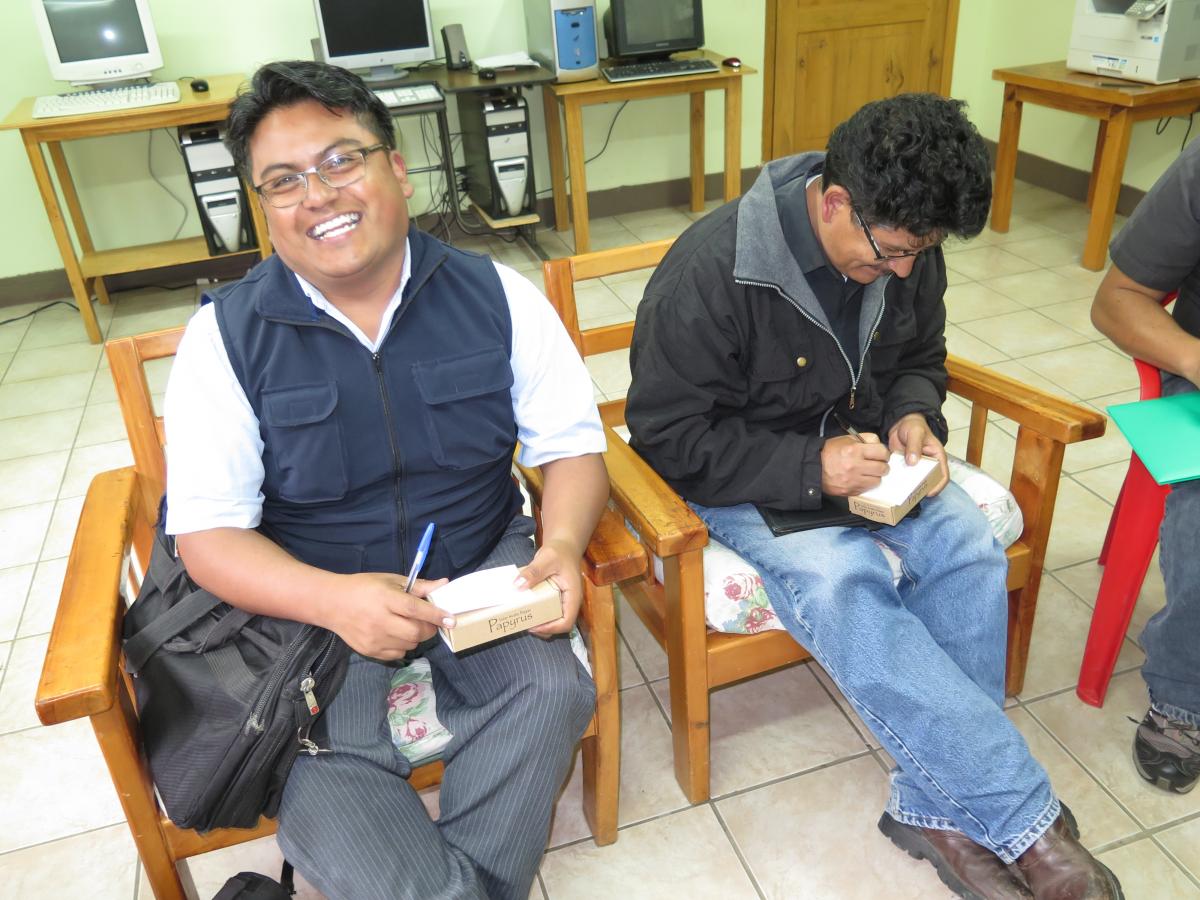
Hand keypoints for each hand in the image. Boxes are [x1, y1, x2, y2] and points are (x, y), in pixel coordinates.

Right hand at [324, 572, 451, 659]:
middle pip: (415, 632)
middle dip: (429, 628)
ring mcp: (373, 639)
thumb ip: (419, 586)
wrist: (332, 604)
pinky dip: (404, 645)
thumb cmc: (364, 587)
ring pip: (409, 645)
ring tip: (408, 625)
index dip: (435, 615)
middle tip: (429, 621)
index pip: (414, 610)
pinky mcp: (369, 651)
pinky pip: (398, 654)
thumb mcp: (391, 580)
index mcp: (385, 598)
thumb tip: (444, 585)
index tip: (451, 619)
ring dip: (416, 637)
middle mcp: (379, 620)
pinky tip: (396, 634)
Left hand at [518, 538, 583, 637]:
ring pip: (555, 620)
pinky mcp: (556, 599)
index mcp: (572, 596)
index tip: (533, 626)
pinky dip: (538, 614)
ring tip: (524, 619)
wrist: (565, 546)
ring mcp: (563, 601)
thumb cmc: (560, 551)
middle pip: (560, 625)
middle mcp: (570, 602)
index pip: (566, 622)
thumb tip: (518, 586)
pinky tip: (526, 608)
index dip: (550, 628)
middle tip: (525, 624)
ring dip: (541, 623)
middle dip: (543, 629)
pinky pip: (549, 611)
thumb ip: (533, 571)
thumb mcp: (546, 559)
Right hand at [820, 432, 890, 495]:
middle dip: (882, 465)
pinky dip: (867, 483)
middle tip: (877, 464)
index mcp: (855, 450)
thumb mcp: (847, 438)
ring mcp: (853, 480)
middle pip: (883, 468)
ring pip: (877, 480)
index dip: (884, 453)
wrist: (814, 467)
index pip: (882, 452)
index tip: (881, 455)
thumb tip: (880, 445)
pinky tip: (861, 478)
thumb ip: (866, 438)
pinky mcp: (851, 490)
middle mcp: (855, 466)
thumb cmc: (831, 452)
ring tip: (868, 472)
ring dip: (875, 476)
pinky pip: (867, 488)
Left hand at [887, 412, 949, 495]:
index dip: (938, 486)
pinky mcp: (904, 467)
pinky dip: (899, 482)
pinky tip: (892, 485)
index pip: (943, 475)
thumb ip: (914, 446)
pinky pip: (903, 477)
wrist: (900, 424)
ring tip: (901, 493)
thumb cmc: (913, 426)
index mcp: (937, 457)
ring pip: (915, 481)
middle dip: (922, 489)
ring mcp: (915, 467)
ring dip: (909, 487)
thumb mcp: (916, 433)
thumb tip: (913, 462)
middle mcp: (928, 465)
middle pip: (928, 481)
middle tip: (912, 495)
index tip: (928, 493)